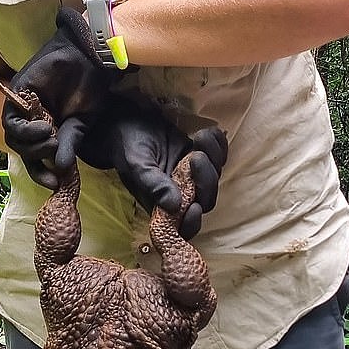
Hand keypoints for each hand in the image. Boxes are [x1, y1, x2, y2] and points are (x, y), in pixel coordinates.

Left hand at [4, 7, 116, 188]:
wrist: (87, 57)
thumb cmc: (89, 88)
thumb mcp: (81, 124)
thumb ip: (69, 144)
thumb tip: (61, 169)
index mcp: (48, 130)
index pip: (36, 159)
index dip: (41, 174)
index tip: (54, 184)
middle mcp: (32, 121)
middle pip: (22, 150)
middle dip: (37, 158)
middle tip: (55, 149)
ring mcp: (23, 109)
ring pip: (14, 139)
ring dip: (32, 145)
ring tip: (51, 137)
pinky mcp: (17, 95)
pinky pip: (11, 123)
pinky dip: (25, 131)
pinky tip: (44, 127)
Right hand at [65, 96, 227, 238]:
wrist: (129, 122)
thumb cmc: (128, 147)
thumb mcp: (137, 166)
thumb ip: (154, 185)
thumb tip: (174, 206)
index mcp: (163, 205)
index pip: (184, 226)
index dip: (193, 222)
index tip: (194, 206)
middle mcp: (181, 194)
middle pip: (207, 199)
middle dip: (206, 180)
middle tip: (195, 156)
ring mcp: (193, 176)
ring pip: (215, 176)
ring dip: (213, 157)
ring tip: (198, 138)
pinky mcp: (200, 156)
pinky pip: (220, 156)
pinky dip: (218, 144)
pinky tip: (205, 133)